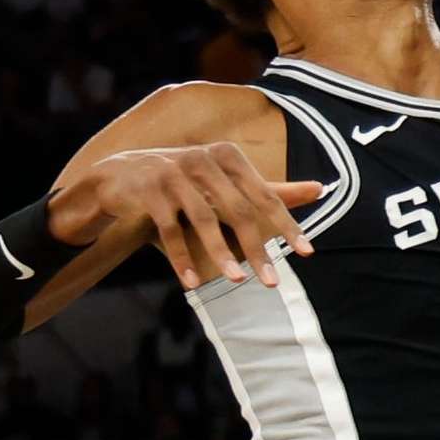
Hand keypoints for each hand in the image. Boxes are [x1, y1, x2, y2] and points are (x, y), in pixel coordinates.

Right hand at [57, 141, 323, 289]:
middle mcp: (204, 159)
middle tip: (272, 282)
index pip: (264, 195)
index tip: (306, 253)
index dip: (287, 224)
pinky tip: (192, 283)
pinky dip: (181, 258)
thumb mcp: (226, 185)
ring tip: (237, 281)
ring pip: (204, 219)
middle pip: (238, 209)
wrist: (118, 178)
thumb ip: (269, 190)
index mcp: (228, 156)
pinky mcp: (149, 190)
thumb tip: (321, 189)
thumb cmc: (183, 186)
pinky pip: (169, 229)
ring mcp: (174, 172)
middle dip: (256, 248)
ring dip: (221, 254)